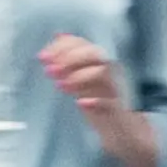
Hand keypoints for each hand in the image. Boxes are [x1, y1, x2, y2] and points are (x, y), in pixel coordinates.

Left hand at [40, 34, 156, 166]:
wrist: (123, 130)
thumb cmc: (100, 101)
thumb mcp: (84, 78)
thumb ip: (72, 59)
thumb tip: (59, 35)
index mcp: (100, 62)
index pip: (84, 44)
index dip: (62, 47)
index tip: (42, 57)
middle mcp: (110, 71)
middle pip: (95, 54)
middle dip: (70, 59)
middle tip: (49, 71)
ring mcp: (116, 89)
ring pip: (103, 73)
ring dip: (80, 76)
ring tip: (60, 86)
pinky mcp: (119, 110)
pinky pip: (110, 102)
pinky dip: (96, 101)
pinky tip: (81, 103)